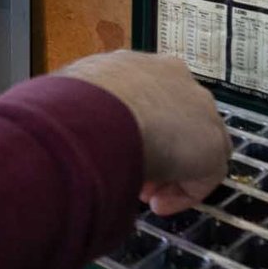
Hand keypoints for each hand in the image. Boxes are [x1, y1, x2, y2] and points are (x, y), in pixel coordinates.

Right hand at [54, 51, 230, 214]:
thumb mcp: (65, 100)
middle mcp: (171, 77)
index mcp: (135, 64)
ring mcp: (197, 107)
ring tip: (143, 193)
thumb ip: (72, 112)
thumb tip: (54, 132)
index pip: (143, 94)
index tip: (114, 148)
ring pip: (192, 143)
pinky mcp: (213, 143)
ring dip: (170, 170)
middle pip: (173, 117)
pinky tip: (158, 204)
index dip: (131, 126)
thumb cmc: (72, 105)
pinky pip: (204, 173)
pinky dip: (183, 192)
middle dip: (155, 146)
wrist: (104, 114)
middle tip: (134, 172)